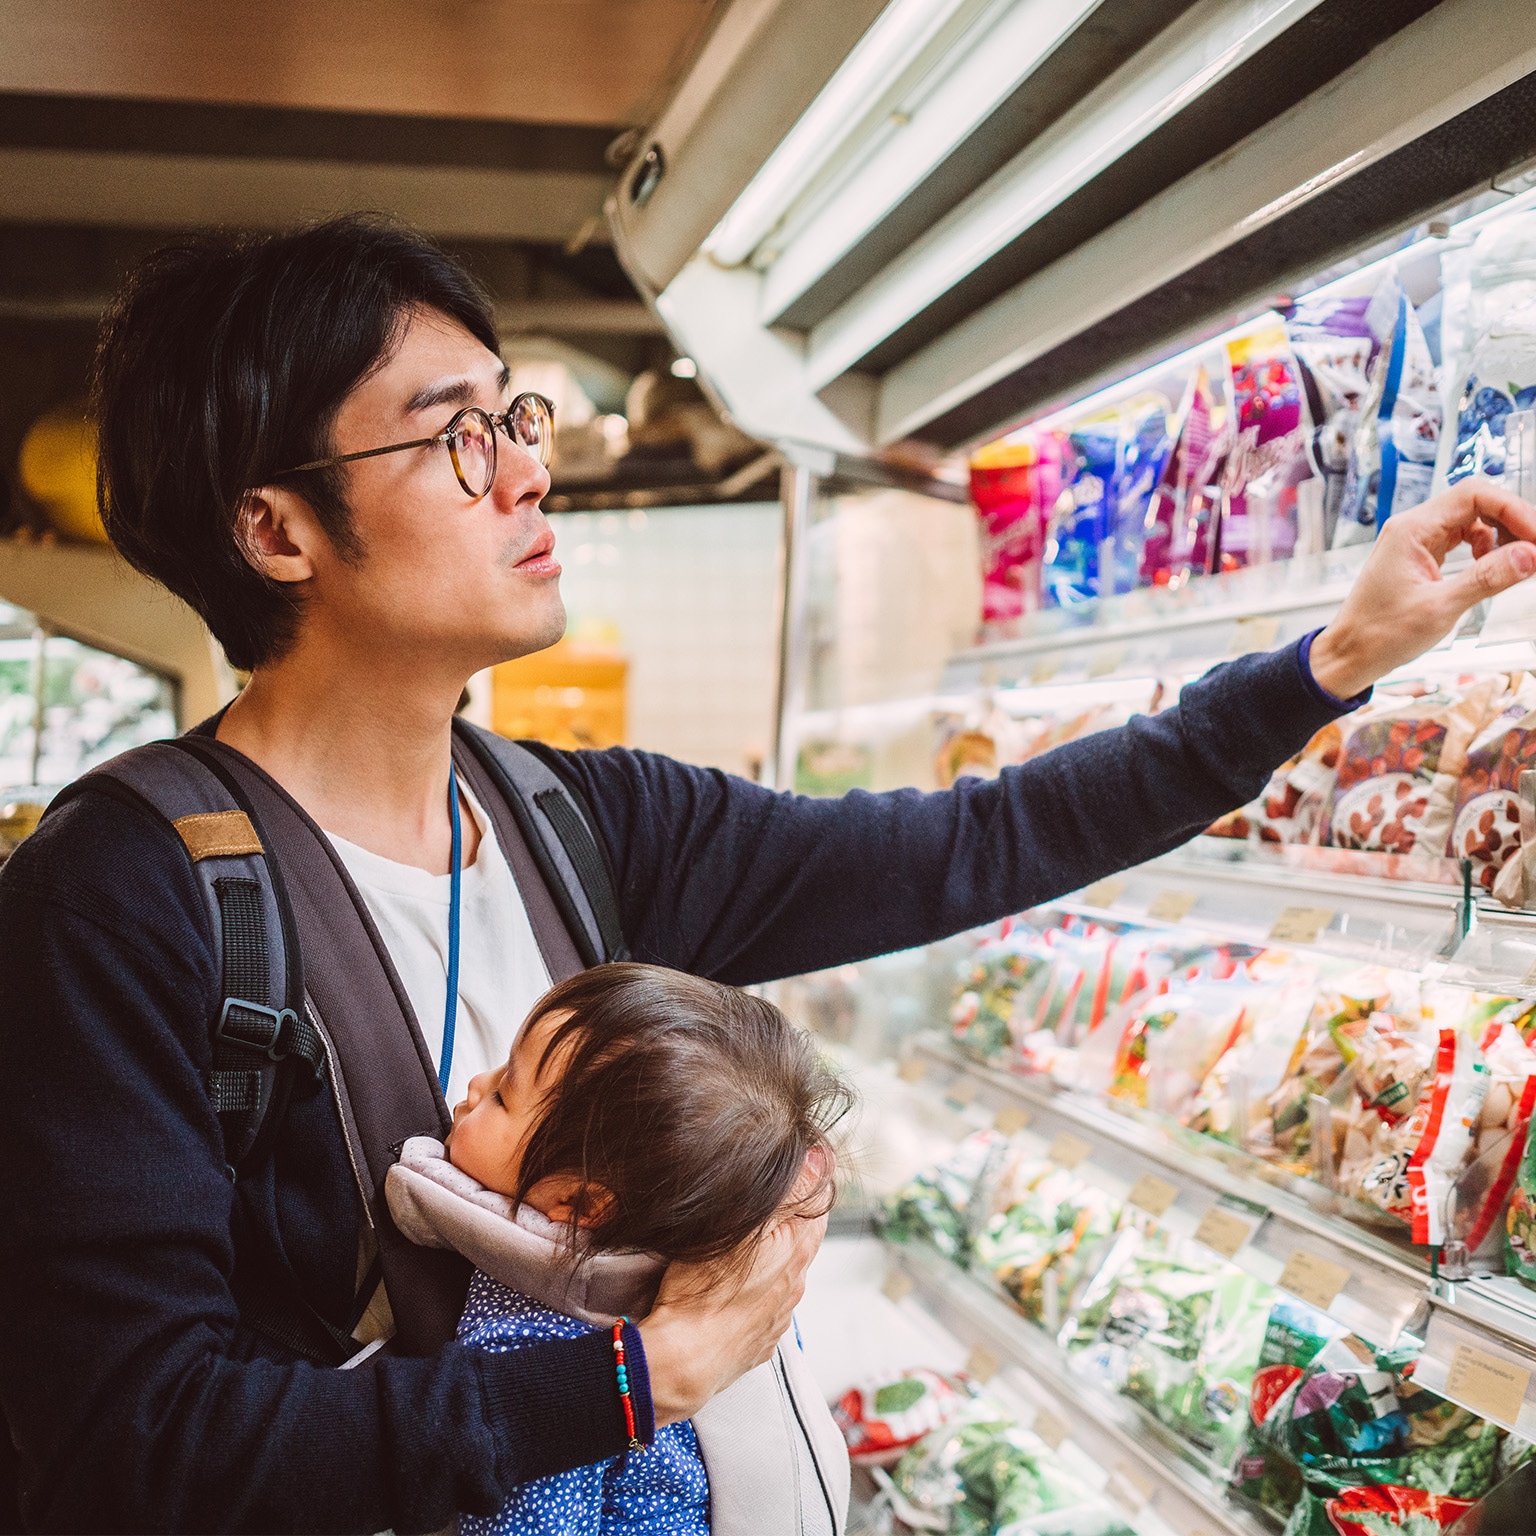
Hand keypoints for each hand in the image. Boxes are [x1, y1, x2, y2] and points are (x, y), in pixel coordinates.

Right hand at [638, 1175, 828, 1424]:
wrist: (684, 1361)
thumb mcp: (742, 1226)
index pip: (819, 1204)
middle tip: (760, 1201)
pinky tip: (731, 1288)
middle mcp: (795, 1286)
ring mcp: (777, 1318)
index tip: (790, 1167)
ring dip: (770, 1258)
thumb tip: (822, 1160)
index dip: (807, 1182)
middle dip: (787, 1218)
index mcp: (797, 1252)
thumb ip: (788, 1194)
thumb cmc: (704, 1292)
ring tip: (741, 1245)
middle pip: (801, 1239)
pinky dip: (753, 1292)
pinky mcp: (756, 1342)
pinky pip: (762, 1307)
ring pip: (782, 1275)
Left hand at [1308, 482, 1535, 698]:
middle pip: (1475, 501)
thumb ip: (1487, 579)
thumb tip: (1531, 555)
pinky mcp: (1419, 556)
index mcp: (1411, 530)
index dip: (1513, 510)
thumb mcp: (1440, 608)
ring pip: (1470, 519)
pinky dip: (1484, 547)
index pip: (1473, 494)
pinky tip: (1493, 566)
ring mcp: (1415, 541)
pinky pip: (1460, 538)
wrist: (1349, 654)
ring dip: (1500, 534)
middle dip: (1511, 520)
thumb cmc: (1380, 634)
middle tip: (1535, 549)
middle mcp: (1412, 528)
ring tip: (1520, 559)